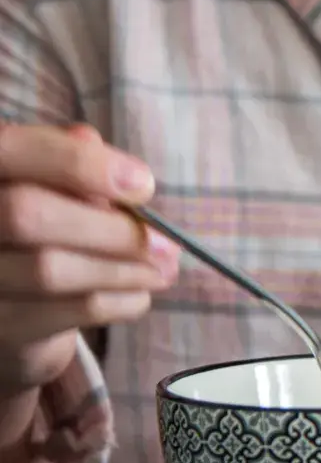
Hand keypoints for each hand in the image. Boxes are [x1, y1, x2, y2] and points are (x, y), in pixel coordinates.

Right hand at [0, 123, 175, 394]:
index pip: (12, 151)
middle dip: (110, 228)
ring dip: (124, 270)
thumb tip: (129, 178)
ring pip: (49, 270)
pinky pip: (65, 311)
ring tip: (162, 269)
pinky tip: (139, 294)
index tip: (143, 184)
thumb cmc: (42, 229)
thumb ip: (78, 166)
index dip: (79, 162)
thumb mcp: (55, 185)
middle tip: (165, 243)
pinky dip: (119, 302)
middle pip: (27, 215)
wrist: (15, 306)